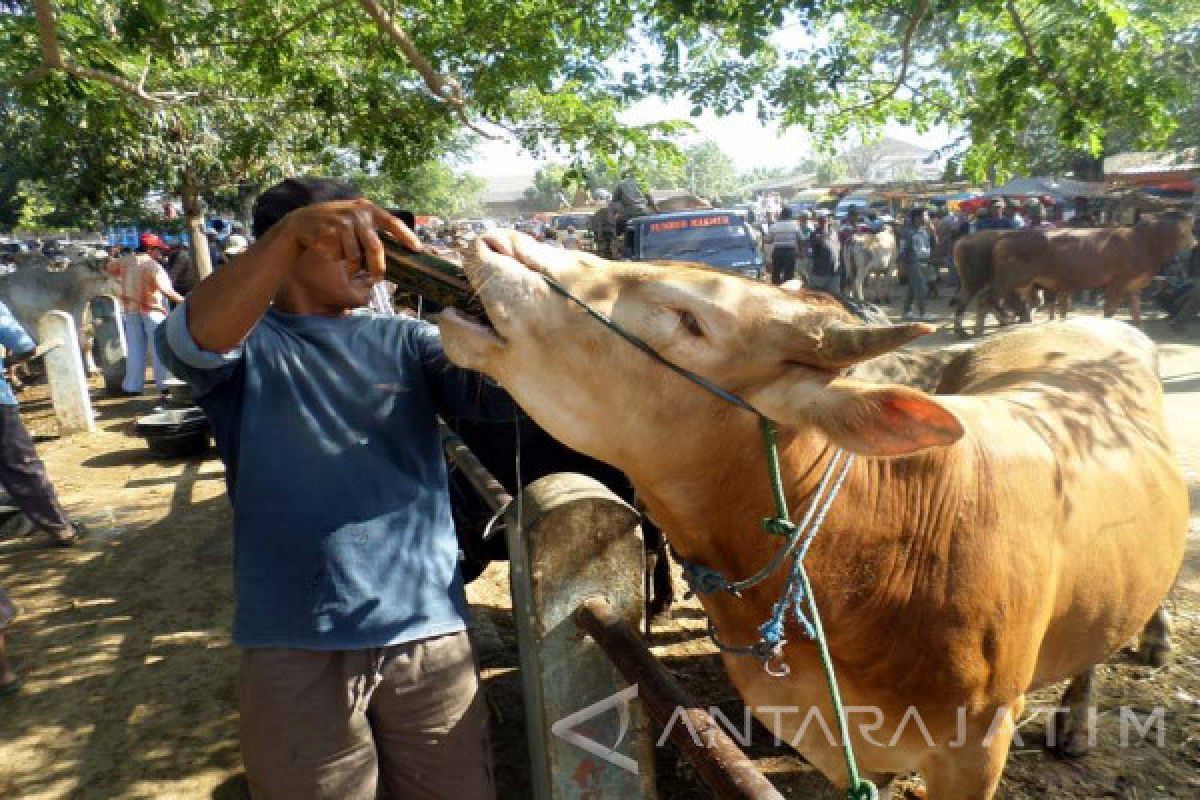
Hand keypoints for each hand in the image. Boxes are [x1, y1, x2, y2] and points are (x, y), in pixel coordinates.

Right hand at [281, 199, 419, 281]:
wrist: (300, 222)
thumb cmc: (333, 224)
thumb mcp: (353, 218)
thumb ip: (371, 228)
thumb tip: (396, 250)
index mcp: (367, 209)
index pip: (392, 221)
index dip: (406, 236)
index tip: (417, 249)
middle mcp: (356, 214)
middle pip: (375, 247)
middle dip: (378, 267)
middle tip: (379, 278)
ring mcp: (341, 223)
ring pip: (356, 257)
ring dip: (353, 268)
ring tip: (349, 269)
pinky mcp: (328, 233)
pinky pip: (339, 257)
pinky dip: (337, 260)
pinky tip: (330, 251)